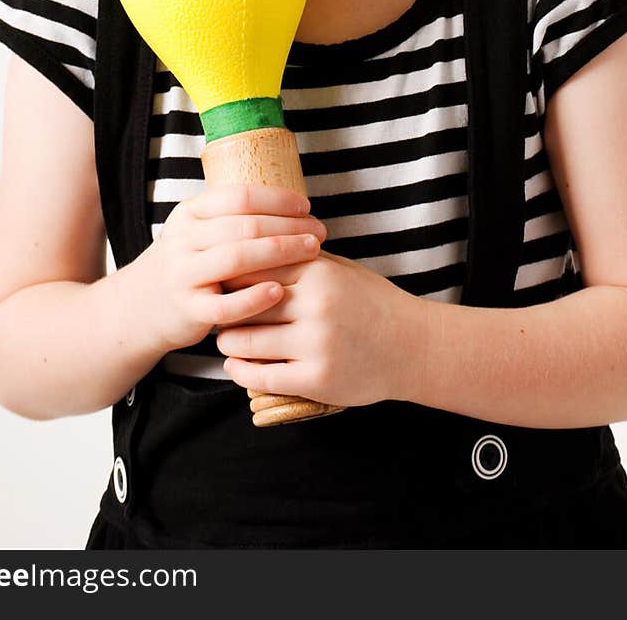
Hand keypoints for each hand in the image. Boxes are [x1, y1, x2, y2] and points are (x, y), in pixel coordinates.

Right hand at [139, 183, 326, 352]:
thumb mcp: (199, 231)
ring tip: (311, 253)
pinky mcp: (187, 309)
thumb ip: (233, 218)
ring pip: (236, 258)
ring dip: (280, 253)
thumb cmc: (188, 263)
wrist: (140, 305)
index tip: (307, 207)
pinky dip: (254, 298)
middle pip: (244, 226)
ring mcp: (183, 274)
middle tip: (319, 232)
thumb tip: (293, 206)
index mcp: (190, 212)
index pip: (239, 197)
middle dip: (288, 227)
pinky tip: (279, 292)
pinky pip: (225, 305)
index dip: (277, 199)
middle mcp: (183, 239)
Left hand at [216, 249, 422, 407]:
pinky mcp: (317, 379)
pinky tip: (235, 366)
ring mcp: (317, 343)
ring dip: (228, 341)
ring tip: (224, 338)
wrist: (413, 346)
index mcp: (319, 271)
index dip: (231, 273)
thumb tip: (249, 247)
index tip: (218, 278)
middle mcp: (317, 305)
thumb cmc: (372, 302)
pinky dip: (241, 372)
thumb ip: (298, 259)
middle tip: (213, 309)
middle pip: (246, 302)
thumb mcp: (339, 269)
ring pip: (247, 341)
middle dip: (225, 307)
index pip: (256, 265)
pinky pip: (262, 376)